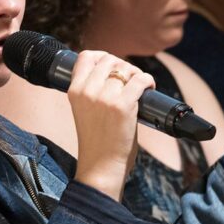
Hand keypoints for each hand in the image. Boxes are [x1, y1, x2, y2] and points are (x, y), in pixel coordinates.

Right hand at [68, 51, 154, 199]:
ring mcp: (104, 97)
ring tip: (140, 86)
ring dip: (137, 75)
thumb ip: (92, 91)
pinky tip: (149, 89)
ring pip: (126, 69)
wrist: (100, 166)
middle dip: (123, 66)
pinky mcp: (122, 105)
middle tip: (131, 80)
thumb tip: (114, 72)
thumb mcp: (83, 110)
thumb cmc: (96, 141)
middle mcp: (87, 91)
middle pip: (109, 60)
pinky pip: (140, 80)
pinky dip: (148, 81)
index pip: (86, 56)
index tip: (113, 66)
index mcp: (74, 91)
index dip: (102, 57)